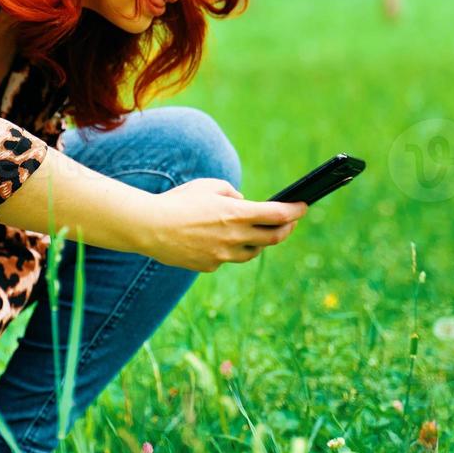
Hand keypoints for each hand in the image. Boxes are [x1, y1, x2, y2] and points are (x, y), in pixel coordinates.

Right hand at [143, 178, 307, 272]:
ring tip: (260, 232)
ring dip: (260, 241)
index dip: (295, 211)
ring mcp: (223, 256)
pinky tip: (224, 241)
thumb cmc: (179, 201)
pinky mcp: (210, 266)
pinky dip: (231, 249)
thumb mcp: (209, 186)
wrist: (149, 227)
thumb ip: (232, 194)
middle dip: (286, 229)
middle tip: (290, 222)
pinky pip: (228, 258)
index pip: (277, 214)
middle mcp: (234, 237)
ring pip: (252, 252)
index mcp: (236, 213)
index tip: (303, 207)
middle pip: (273, 237)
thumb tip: (244, 204)